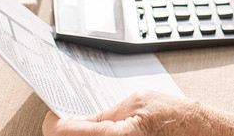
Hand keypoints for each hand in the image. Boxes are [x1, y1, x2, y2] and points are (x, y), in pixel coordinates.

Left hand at [42, 91, 211, 135]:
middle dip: (69, 132)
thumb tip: (78, 120)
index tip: (55, 114)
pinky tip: (107, 134)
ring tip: (91, 127)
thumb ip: (105, 113)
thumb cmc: (179, 119)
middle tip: (74, 120)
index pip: (62, 133)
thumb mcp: (139, 101)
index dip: (55, 121)